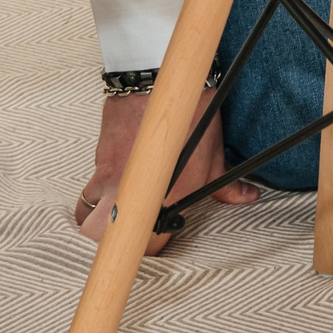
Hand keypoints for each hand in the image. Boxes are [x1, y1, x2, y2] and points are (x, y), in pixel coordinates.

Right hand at [75, 93, 256, 254]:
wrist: (159, 78)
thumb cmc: (189, 116)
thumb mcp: (214, 155)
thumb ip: (226, 186)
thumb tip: (246, 197)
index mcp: (163, 199)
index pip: (142, 246)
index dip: (144, 253)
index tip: (150, 248)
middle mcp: (130, 194)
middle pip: (94, 237)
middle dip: (101, 245)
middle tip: (119, 240)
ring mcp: (110, 176)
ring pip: (86, 212)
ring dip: (95, 219)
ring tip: (111, 214)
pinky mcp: (99, 158)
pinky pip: (89, 184)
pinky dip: (96, 191)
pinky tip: (111, 184)